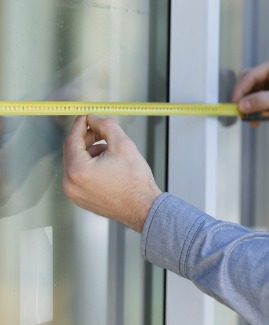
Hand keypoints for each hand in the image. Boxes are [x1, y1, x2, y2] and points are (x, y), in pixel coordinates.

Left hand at [62, 116, 161, 231]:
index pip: (72, 140)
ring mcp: (73, 193)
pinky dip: (89, 165)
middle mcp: (70, 184)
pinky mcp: (80, 198)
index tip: (86, 117)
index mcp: (78, 171)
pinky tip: (107, 163)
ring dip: (89, 151)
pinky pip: (79, 175)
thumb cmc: (135, 182)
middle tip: (100, 129)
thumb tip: (94, 119)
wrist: (143, 207)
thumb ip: (106, 126)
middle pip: (72, 151)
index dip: (80, 125)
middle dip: (86, 138)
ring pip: (76, 163)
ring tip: (109, 149)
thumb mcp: (123, 145)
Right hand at [232, 54, 268, 132]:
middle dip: (248, 101)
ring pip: (257, 97)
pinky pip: (265, 105)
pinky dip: (265, 114)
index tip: (234, 104)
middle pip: (251, 86)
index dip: (240, 90)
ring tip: (260, 120)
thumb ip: (261, 101)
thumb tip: (242, 105)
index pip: (251, 75)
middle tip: (243, 113)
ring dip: (257, 109)